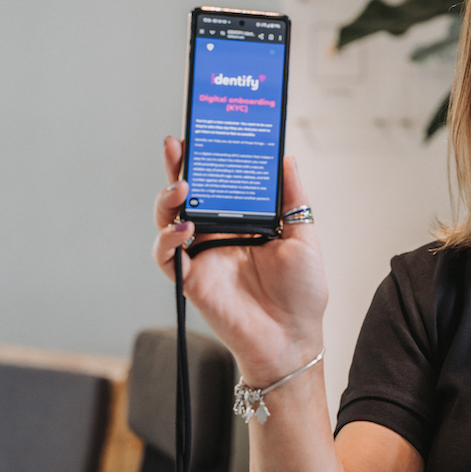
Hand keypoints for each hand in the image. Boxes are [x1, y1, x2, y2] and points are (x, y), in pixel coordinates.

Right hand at [152, 136, 328, 384]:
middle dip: (179, 167)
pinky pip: (166, 257)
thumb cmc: (302, 292)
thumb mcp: (304, 236)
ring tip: (182, 185)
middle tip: (177, 144)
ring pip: (169, 219)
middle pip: (189, 194)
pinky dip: (167, 240)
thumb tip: (286, 157)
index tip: (205, 133)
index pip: (220, 182)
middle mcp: (218, 234)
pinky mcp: (190, 280)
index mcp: (243, 220)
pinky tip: (184, 229)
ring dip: (168, 199)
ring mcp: (201, 255)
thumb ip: (292, 198)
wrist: (293, 339)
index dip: (209, 159)